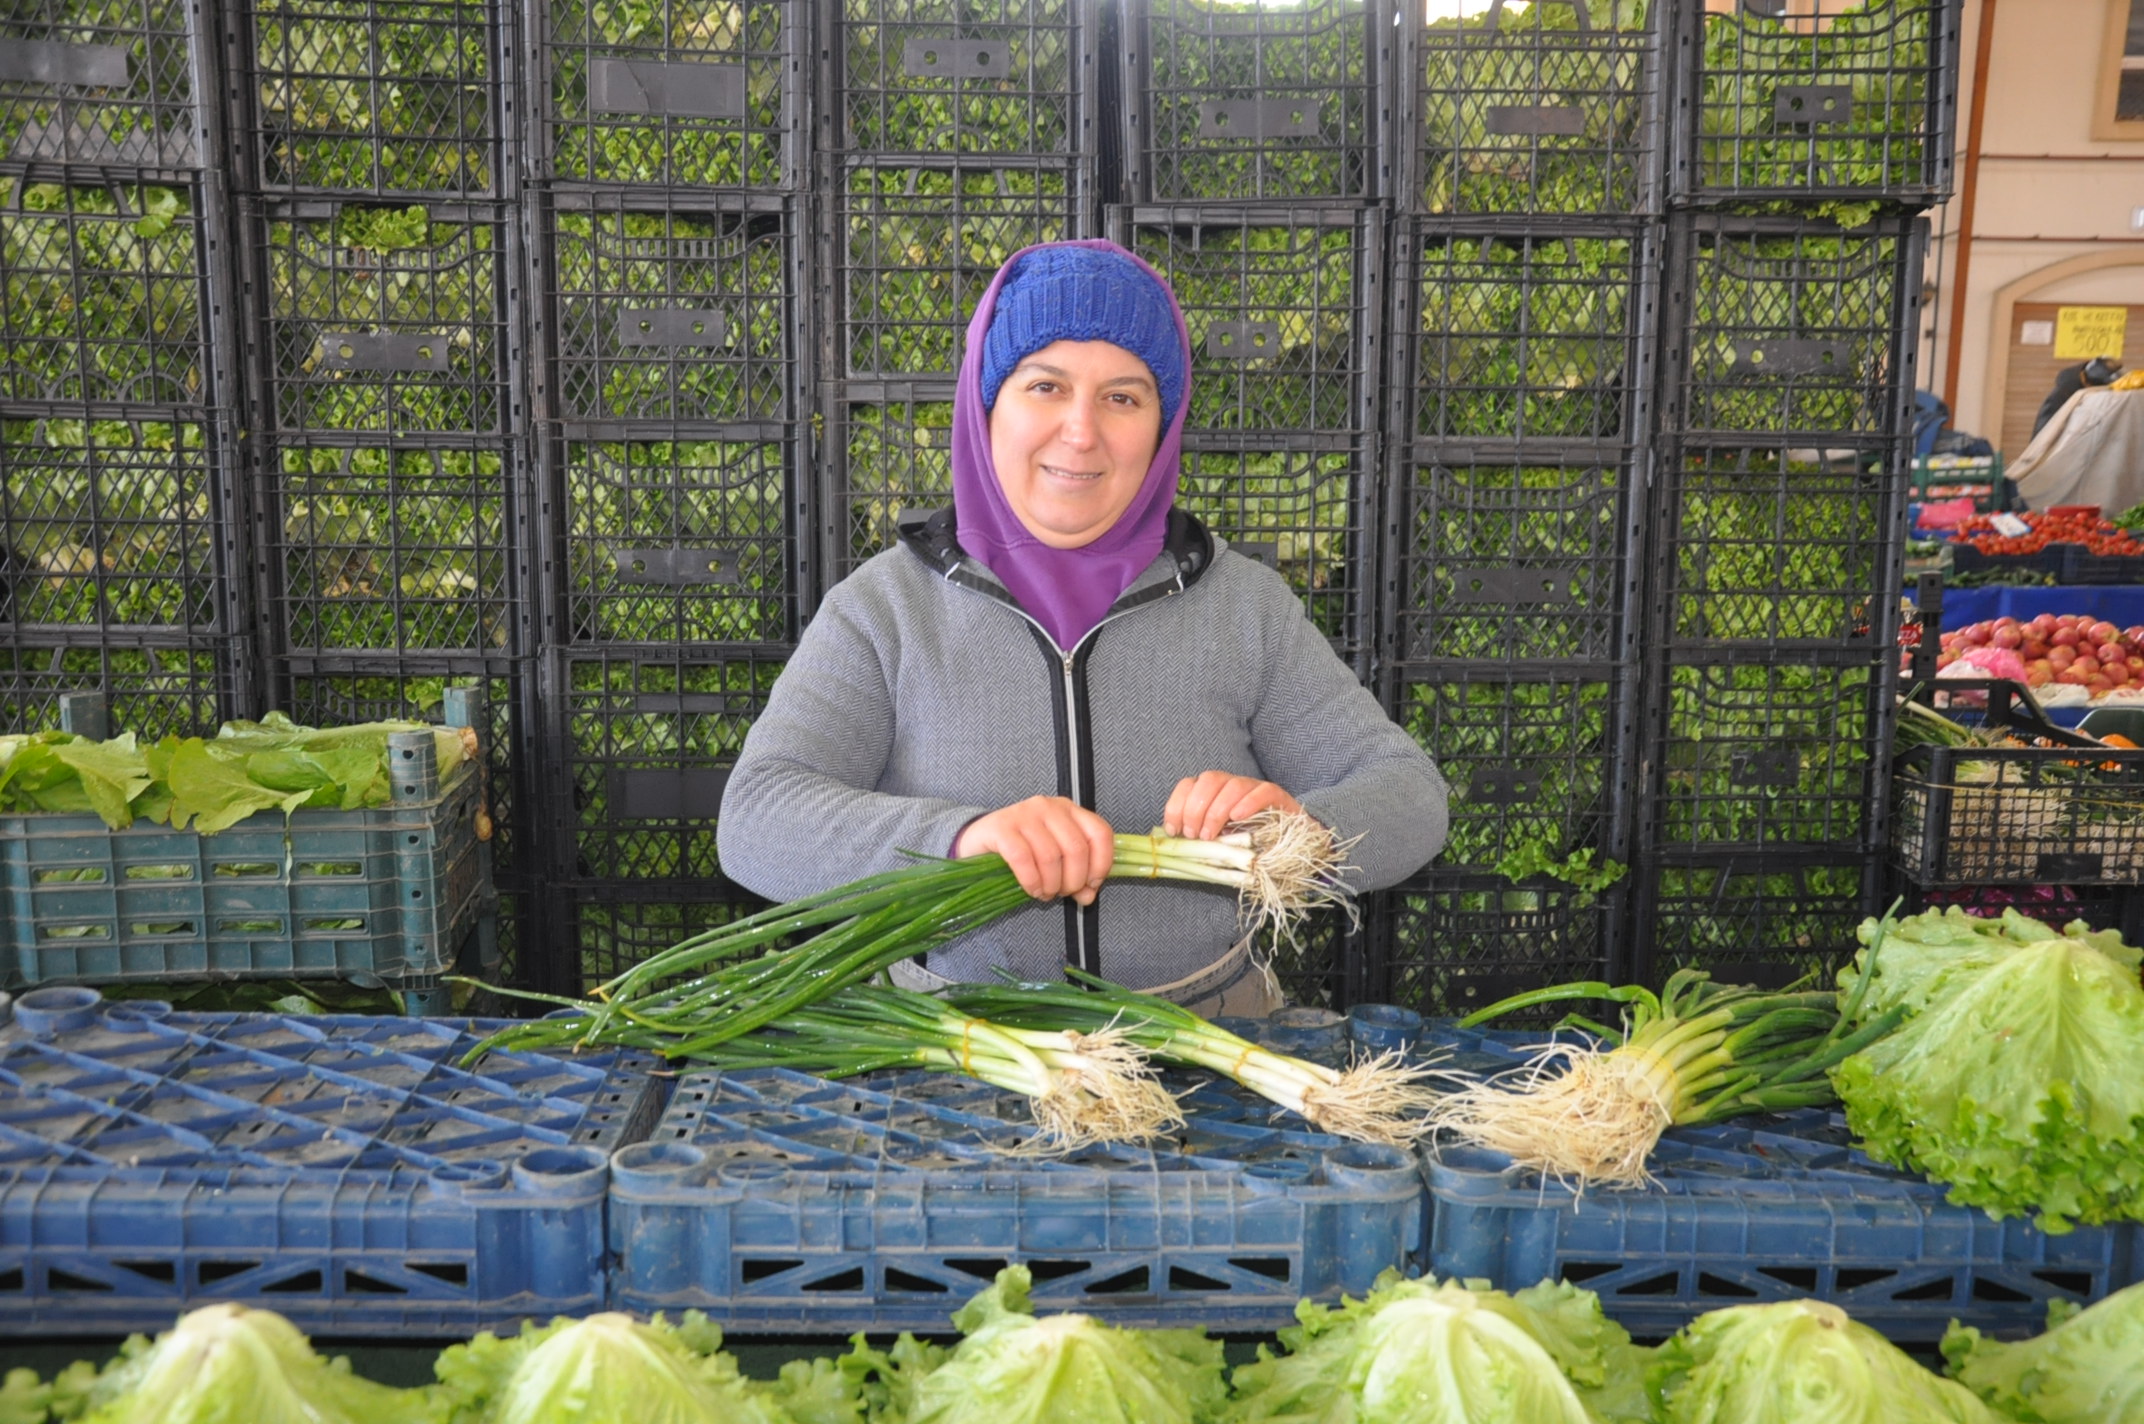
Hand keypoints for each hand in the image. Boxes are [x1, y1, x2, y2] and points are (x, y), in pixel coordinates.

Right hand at [953, 796, 1114, 904]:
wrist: (978, 842)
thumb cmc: (1022, 850)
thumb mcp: (1055, 860)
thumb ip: (1077, 875)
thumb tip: (1088, 896)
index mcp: (1069, 810)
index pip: (1100, 833)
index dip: (1101, 864)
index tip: (1090, 885)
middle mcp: (1049, 806)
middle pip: (1076, 849)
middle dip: (1073, 880)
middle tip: (1061, 893)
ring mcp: (1024, 814)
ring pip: (1050, 856)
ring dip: (1051, 884)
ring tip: (1045, 893)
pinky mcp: (1001, 827)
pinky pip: (1023, 858)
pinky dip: (1031, 881)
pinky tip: (1031, 889)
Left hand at [1163, 771, 1301, 840]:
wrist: (1287, 843)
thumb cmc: (1246, 841)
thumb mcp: (1216, 839)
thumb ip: (1198, 836)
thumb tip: (1174, 841)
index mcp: (1212, 791)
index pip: (1188, 784)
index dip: (1177, 805)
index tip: (1174, 830)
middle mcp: (1231, 784)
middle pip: (1208, 780)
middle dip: (1195, 809)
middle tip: (1194, 836)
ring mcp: (1253, 787)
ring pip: (1233, 785)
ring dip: (1217, 811)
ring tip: (1211, 835)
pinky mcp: (1276, 795)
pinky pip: (1261, 791)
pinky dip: (1248, 802)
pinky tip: (1238, 818)